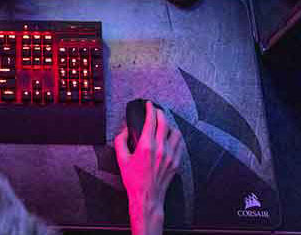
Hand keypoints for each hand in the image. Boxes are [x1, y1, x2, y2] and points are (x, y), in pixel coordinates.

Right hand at [114, 101, 182, 234]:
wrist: (147, 196)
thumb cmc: (134, 180)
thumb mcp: (121, 159)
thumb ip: (121, 141)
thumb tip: (124, 131)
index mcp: (146, 146)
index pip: (151, 121)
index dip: (150, 109)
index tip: (149, 105)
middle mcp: (160, 149)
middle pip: (164, 123)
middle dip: (160, 113)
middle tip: (156, 110)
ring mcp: (170, 155)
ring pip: (175, 132)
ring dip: (169, 125)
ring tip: (164, 123)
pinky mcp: (176, 162)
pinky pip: (179, 144)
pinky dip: (175, 137)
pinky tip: (171, 137)